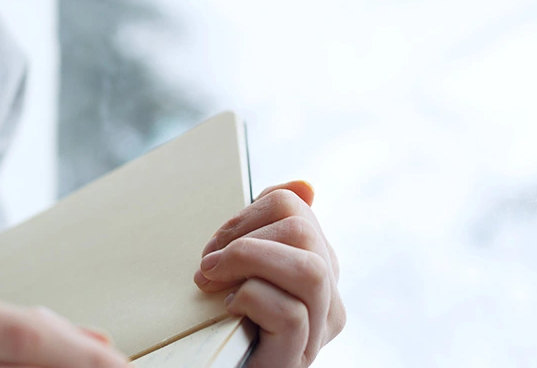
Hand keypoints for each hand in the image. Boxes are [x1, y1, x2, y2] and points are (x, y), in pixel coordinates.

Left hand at [194, 181, 345, 366]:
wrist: (217, 367)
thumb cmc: (226, 320)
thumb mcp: (241, 266)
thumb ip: (262, 229)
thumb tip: (305, 186)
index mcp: (317, 264)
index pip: (294, 205)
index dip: (246, 214)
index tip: (216, 244)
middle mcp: (328, 296)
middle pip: (303, 231)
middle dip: (243, 236)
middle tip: (208, 264)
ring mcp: (318, 331)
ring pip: (309, 270)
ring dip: (249, 261)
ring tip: (213, 279)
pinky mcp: (298, 358)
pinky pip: (290, 313)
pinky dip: (250, 299)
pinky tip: (229, 308)